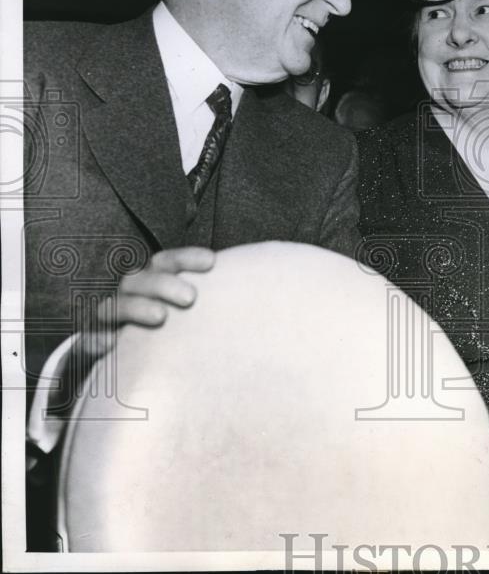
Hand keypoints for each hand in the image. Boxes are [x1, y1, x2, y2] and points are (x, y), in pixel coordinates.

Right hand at [81, 247, 214, 357]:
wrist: (120, 365)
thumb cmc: (170, 334)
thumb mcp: (190, 316)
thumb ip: (214, 303)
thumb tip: (264, 292)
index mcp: (153, 284)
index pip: (167, 262)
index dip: (186, 258)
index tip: (212, 262)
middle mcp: (129, 298)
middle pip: (140, 280)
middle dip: (164, 283)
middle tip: (190, 297)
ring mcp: (107, 323)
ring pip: (112, 307)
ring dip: (136, 309)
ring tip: (159, 317)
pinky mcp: (92, 348)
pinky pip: (90, 344)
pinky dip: (98, 342)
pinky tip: (111, 346)